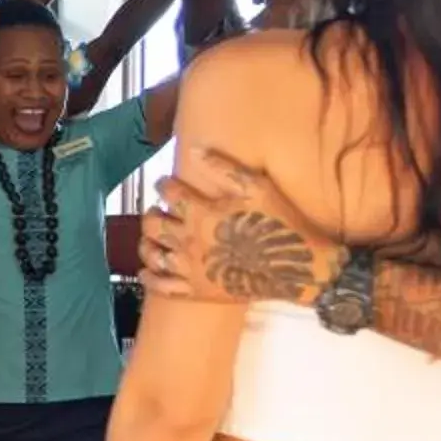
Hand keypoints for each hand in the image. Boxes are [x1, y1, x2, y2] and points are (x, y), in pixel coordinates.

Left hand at [139, 150, 342, 304]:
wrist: (295, 267)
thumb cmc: (280, 223)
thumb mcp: (257, 187)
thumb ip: (223, 168)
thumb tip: (194, 149)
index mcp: (200, 213)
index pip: (169, 194)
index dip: (163, 185)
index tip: (163, 183)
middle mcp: (188, 241)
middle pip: (154, 224)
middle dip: (152, 213)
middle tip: (156, 209)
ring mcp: (190, 268)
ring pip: (152, 253)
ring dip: (146, 242)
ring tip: (151, 236)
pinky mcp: (197, 291)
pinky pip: (163, 287)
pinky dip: (149, 278)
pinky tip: (145, 271)